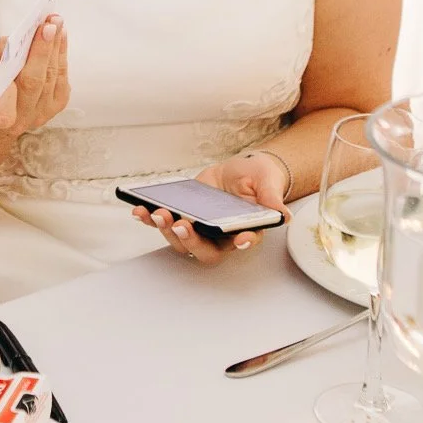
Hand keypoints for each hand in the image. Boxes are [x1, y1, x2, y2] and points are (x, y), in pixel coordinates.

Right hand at [0, 15, 69, 133]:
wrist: (6, 94)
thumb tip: (14, 42)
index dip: (7, 97)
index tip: (13, 73)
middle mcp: (16, 123)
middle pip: (32, 83)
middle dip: (40, 52)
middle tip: (46, 26)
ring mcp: (39, 116)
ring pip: (50, 77)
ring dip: (54, 47)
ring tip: (55, 23)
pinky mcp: (57, 106)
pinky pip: (61, 78)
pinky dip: (61, 54)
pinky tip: (60, 35)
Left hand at [132, 151, 292, 264]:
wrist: (238, 172)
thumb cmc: (256, 179)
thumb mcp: (266, 180)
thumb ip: (271, 197)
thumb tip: (282, 214)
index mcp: (246, 229)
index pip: (245, 242)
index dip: (242, 243)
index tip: (239, 240)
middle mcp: (222, 237)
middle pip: (206, 250)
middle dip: (191, 241)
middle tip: (181, 225)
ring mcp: (200, 230)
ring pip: (182, 241)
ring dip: (166, 230)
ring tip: (157, 213)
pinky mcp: (183, 218)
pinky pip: (164, 224)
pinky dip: (149, 219)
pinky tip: (140, 209)